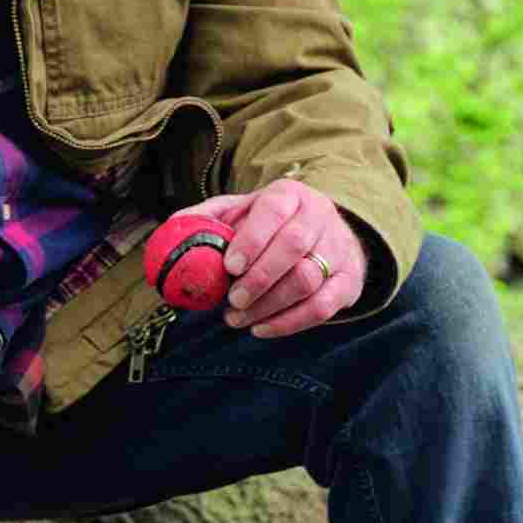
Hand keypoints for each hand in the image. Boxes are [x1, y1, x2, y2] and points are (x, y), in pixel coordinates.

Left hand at [173, 179, 364, 339]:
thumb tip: (173, 229)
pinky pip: (323, 307)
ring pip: (308, 280)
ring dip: (269, 306)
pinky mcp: (349, 280)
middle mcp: (320, 217)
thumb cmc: (271, 225)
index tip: (230, 266)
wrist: (324, 234)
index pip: (274, 209)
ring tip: (237, 318)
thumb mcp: (241, 211)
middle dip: (260, 277)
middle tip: (232, 300)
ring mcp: (339, 248)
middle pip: (295, 245)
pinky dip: (289, 323)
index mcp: (290, 194)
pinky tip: (261, 328)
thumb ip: (207, 218)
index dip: (252, 239)